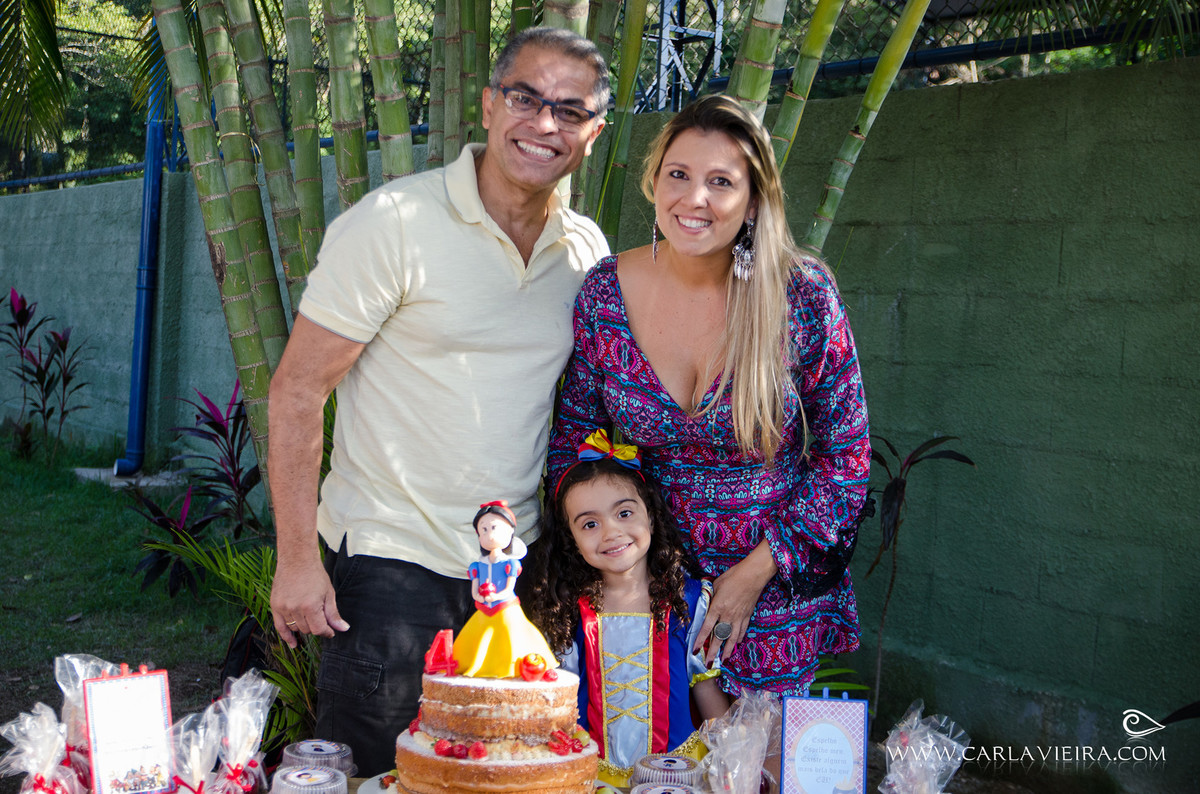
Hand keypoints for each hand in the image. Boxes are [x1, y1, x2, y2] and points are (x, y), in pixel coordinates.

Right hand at [271, 554, 350, 647]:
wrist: (297, 559)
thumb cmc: (315, 574)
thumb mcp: (329, 594)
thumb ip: (333, 614)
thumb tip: (343, 629)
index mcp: (310, 606)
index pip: (319, 629)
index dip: (326, 631)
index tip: (330, 631)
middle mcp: (295, 609)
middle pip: (307, 630)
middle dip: (316, 627)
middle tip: (320, 619)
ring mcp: (283, 608)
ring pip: (295, 628)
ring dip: (303, 627)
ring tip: (309, 617)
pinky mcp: (275, 606)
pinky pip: (279, 627)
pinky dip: (286, 636)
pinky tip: (293, 643)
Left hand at [694, 541, 776, 664]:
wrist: (753, 575)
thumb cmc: (733, 576)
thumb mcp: (716, 585)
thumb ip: (710, 596)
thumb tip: (706, 601)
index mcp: (717, 607)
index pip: (706, 628)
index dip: (700, 640)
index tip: (695, 650)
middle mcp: (727, 615)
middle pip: (719, 637)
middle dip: (713, 652)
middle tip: (709, 663)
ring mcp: (739, 617)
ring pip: (732, 638)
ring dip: (727, 650)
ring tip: (724, 660)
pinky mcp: (747, 616)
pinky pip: (742, 631)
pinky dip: (738, 639)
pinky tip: (736, 644)